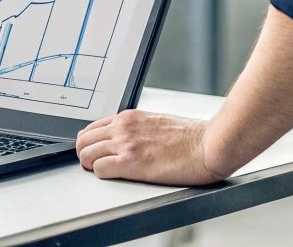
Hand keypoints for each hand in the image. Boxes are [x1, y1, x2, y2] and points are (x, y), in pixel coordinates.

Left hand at [75, 110, 227, 184]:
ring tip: (103, 171)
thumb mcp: (157, 122)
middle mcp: (124, 127)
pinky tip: (114, 175)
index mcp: (130, 117)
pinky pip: (99, 169)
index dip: (91, 143)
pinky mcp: (131, 162)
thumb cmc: (191, 138)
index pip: (93, 128)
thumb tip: (129, 139)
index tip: (95, 152)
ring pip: (87, 154)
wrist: (208, 145)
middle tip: (95, 165)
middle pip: (84, 141)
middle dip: (86, 154)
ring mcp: (126, 144)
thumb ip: (138, 129)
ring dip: (91, 165)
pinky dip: (102, 174)